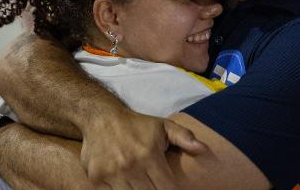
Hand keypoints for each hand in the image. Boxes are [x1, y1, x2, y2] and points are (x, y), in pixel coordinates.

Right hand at [80, 109, 205, 189]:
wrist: (100, 116)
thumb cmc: (135, 124)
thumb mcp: (162, 126)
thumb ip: (184, 137)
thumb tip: (203, 149)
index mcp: (149, 156)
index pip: (167, 189)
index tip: (169, 188)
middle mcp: (130, 166)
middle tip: (154, 184)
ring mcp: (112, 174)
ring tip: (140, 184)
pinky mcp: (96, 178)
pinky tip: (125, 185)